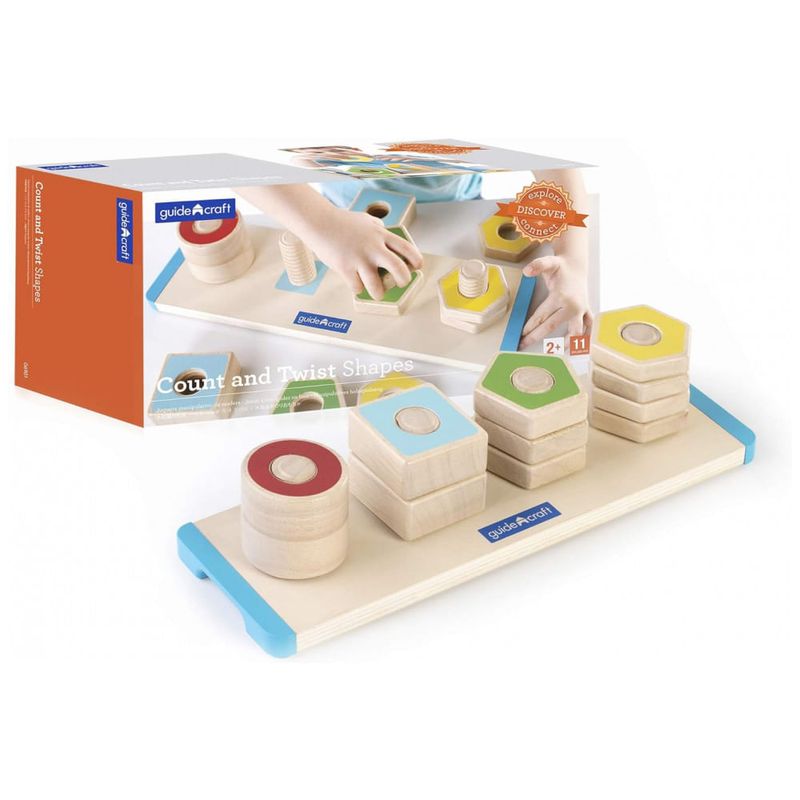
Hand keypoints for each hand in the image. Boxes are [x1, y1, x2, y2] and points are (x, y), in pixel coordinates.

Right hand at [305, 208, 422, 298]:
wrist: (318, 222)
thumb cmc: (341, 221)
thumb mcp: (366, 221)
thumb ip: (379, 230)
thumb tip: (388, 237)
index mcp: (381, 235)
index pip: (407, 248)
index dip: (416, 260)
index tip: (417, 267)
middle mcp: (373, 247)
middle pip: (399, 269)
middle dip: (404, 280)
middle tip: (400, 283)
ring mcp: (359, 259)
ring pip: (377, 286)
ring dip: (379, 293)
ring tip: (378, 293)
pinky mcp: (345, 268)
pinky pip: (357, 288)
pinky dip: (358, 288)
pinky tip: (355, 282)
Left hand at [520, 255, 591, 348]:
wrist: (577, 266)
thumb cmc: (561, 267)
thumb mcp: (549, 262)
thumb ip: (537, 265)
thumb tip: (526, 271)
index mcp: (561, 296)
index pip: (542, 315)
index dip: (531, 326)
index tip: (522, 335)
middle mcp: (572, 305)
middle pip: (552, 326)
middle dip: (536, 337)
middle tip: (524, 345)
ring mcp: (581, 310)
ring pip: (575, 332)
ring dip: (565, 343)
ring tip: (553, 352)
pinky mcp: (586, 312)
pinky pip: (588, 328)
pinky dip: (584, 339)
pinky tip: (576, 348)